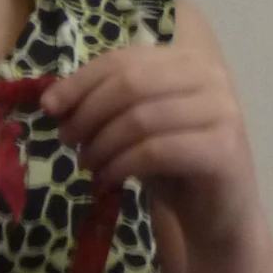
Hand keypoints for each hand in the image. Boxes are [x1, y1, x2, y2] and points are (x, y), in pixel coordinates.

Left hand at [43, 6, 261, 253]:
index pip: (123, 59)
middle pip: (131, 83)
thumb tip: (53, 100)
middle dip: (89, 113)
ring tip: (88, 164)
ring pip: (141, 118)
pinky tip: (109, 178)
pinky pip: (156, 150)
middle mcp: (210, 77)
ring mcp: (222, 111)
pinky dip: (122, 165)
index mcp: (186, 61)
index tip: (49, 107)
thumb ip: (105, 105)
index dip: (80, 82)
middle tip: (68, 140)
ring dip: (102, 144)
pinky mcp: (223, 149)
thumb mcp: (134, 127)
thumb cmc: (171, 165)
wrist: (215, 213)